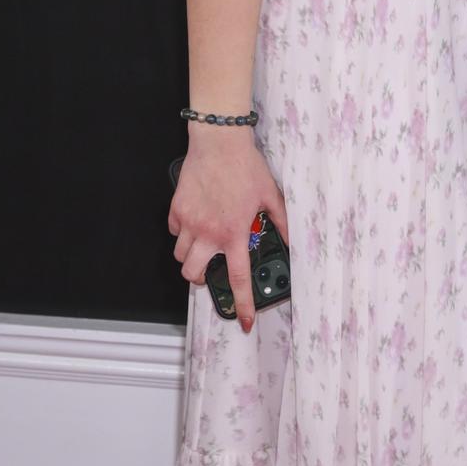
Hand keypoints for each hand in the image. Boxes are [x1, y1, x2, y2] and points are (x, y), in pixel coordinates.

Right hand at [169, 123, 287, 330]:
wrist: (219, 143)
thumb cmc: (246, 167)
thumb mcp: (270, 195)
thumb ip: (280, 220)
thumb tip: (292, 239)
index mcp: (235, 233)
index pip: (239, 278)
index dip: (241, 303)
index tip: (242, 322)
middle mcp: (208, 233)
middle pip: (192, 275)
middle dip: (199, 279)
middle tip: (208, 271)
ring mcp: (189, 223)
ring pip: (179, 256)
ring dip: (189, 256)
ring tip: (202, 244)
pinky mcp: (176, 210)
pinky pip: (174, 231)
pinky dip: (181, 232)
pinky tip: (194, 221)